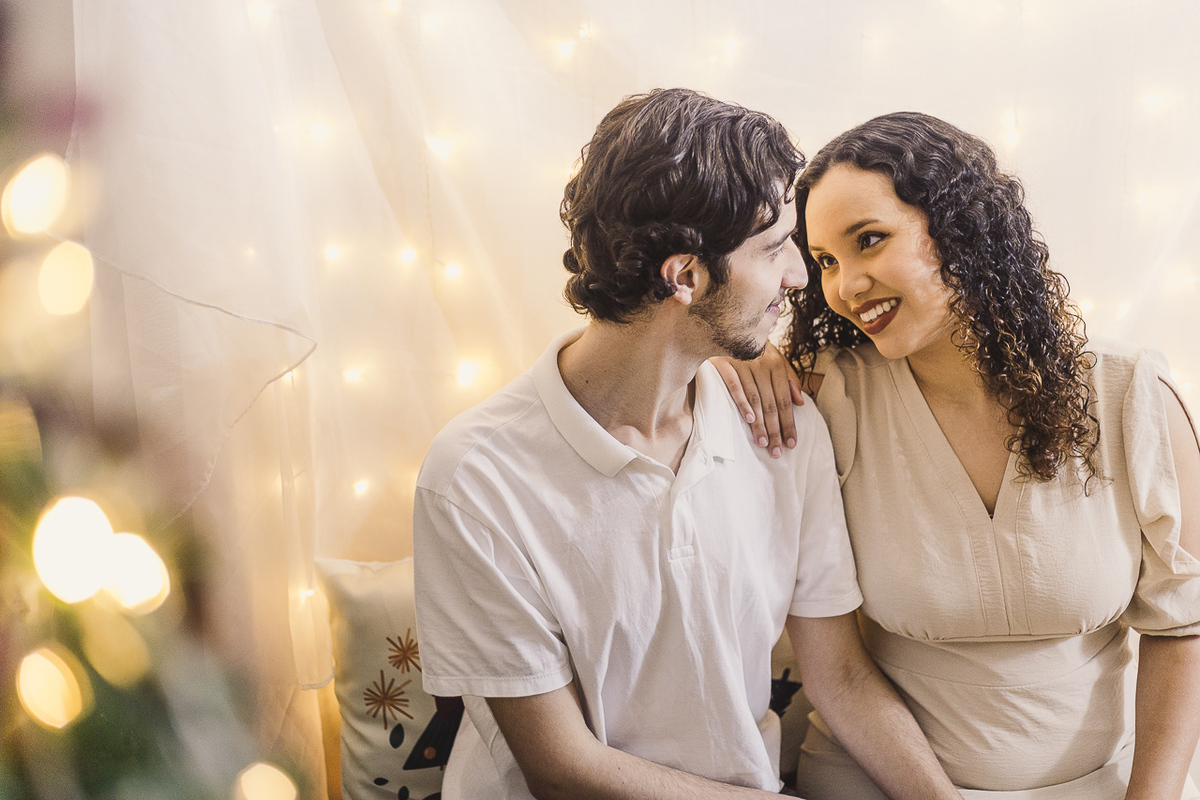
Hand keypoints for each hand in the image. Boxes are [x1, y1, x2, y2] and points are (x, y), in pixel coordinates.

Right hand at [710, 342, 803, 457]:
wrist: (726, 326)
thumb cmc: (752, 349)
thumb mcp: (774, 359)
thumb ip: (789, 380)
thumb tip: (800, 402)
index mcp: (777, 365)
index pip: (785, 400)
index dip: (789, 422)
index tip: (792, 443)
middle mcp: (762, 364)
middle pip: (772, 403)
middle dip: (776, 429)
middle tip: (778, 451)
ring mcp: (742, 364)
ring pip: (755, 399)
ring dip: (760, 423)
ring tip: (764, 443)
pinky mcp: (724, 364)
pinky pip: (735, 386)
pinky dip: (743, 402)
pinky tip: (749, 420)